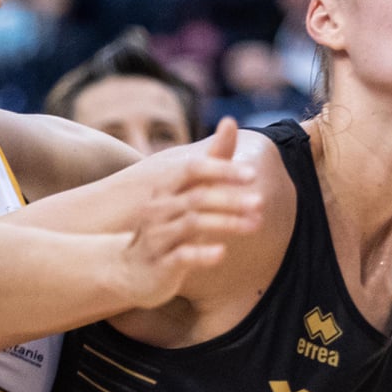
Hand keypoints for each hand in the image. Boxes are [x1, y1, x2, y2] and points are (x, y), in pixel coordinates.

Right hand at [114, 117, 263, 306]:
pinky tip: (222, 253)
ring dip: (227, 223)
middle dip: (230, 199)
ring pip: (192, 224)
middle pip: (196, 197)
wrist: (130, 270)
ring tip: (255, 225)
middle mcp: (159, 208)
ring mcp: (157, 236)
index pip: (192, 170)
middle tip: (260, 202)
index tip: (252, 174)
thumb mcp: (190, 190)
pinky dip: (202, 254)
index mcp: (167, 187)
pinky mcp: (160, 264)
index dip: (221, 169)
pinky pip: (181, 256)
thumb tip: (230, 120)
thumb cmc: (168, 225)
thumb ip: (213, 159)